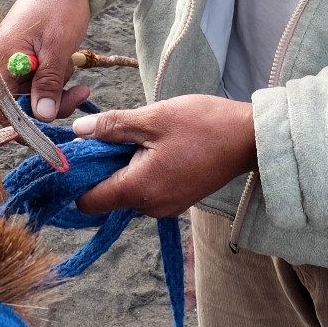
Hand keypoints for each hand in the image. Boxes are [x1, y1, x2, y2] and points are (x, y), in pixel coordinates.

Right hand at [0, 0, 92, 120]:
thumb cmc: (59, 7)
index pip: (2, 107)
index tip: (52, 125)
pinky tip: (66, 58)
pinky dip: (54, 75)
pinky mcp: (23, 55)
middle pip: (19, 103)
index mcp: (0, 59)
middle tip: (80, 92)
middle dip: (51, 101)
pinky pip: (37, 78)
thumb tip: (41, 117)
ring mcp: (10, 58)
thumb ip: (47, 84)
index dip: (25, 122)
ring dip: (56, 86)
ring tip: (70, 62)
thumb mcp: (57, 49)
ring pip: (32, 92)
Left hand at [72, 95, 257, 217]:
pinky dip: (143, 171)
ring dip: (125, 166)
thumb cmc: (203, 125)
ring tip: (143, 137)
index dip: (78, 177)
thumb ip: (111, 126)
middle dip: (103, 167)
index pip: (89, 201)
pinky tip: (158, 146)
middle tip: (116, 133)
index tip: (81, 151)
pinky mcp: (179, 201)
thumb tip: (77, 132)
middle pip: (107, 195)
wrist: (250, 138)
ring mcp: (167, 207)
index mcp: (139, 190)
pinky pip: (147, 190)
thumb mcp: (152, 118)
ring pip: (128, 191)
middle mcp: (150, 208)